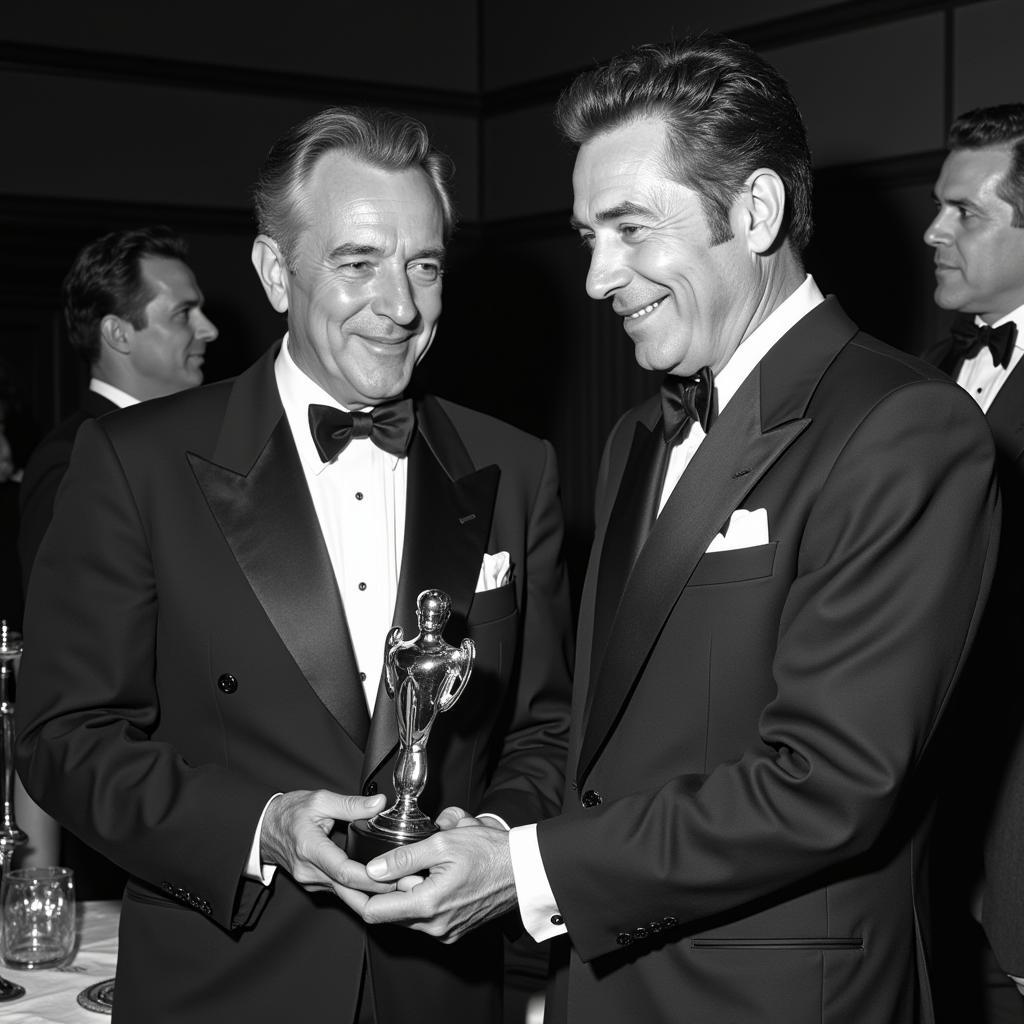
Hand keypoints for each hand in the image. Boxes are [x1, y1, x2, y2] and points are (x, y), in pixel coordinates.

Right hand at [260, 789, 394, 899]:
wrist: (263, 828)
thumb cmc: (289, 812)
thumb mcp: (319, 799)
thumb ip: (351, 804)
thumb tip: (379, 803)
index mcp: (310, 849)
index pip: (344, 871)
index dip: (371, 877)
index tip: (395, 875)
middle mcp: (310, 872)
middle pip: (349, 892)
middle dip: (380, 894)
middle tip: (409, 886)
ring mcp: (311, 882)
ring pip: (346, 896)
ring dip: (374, 895)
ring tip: (403, 886)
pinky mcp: (315, 885)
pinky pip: (341, 892)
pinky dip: (362, 892)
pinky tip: (383, 886)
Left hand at [351, 819, 517, 942]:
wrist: (525, 869)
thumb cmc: (490, 852)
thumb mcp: (444, 842)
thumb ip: (404, 857)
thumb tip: (373, 869)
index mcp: (428, 905)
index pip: (374, 911)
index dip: (356, 894)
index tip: (346, 878)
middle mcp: (434, 926)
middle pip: (389, 913)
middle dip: (384, 888)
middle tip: (386, 862)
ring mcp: (446, 931)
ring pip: (407, 914)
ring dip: (404, 890)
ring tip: (419, 862)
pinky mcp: (455, 929)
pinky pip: (425, 916)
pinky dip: (421, 896)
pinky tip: (433, 873)